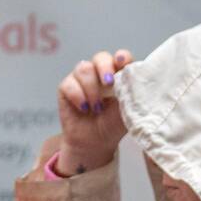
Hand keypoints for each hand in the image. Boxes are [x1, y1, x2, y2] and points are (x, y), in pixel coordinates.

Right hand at [56, 49, 132, 175]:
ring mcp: (82, 79)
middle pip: (100, 57)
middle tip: (108, 83)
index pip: (120, 57)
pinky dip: (77, 96)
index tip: (122, 62)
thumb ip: (131, 91)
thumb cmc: (113, 126)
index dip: (121, 57)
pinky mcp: (66, 88)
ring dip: (91, 89)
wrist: (94, 143)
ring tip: (96, 108)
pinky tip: (83, 108)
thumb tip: (134, 76)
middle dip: (104, 67)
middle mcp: (99, 73)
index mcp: (117, 74)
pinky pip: (69, 83)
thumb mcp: (128, 109)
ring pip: (84, 68)